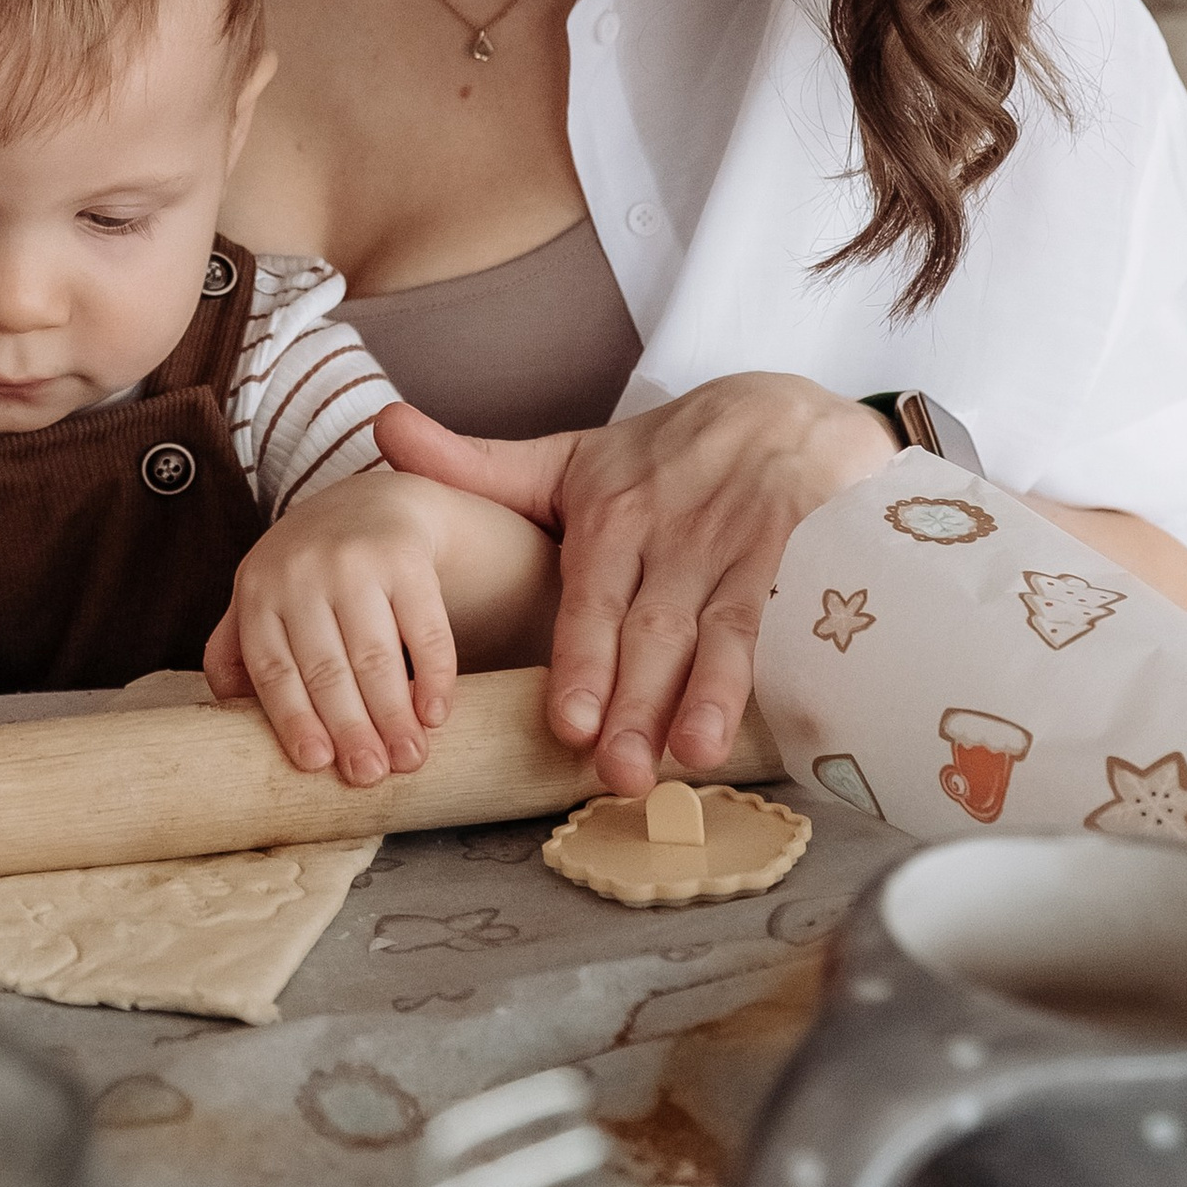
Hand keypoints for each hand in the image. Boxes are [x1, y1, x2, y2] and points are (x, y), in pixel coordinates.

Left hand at [202, 472, 460, 786]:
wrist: (371, 503)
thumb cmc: (308, 573)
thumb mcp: (261, 597)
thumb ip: (239, 654)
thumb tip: (232, 723)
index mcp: (258, 591)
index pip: (273, 668)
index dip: (294, 719)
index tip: (317, 765)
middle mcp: (302, 571)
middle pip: (326, 668)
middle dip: (351, 730)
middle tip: (371, 777)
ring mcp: (355, 560)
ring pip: (374, 654)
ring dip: (394, 715)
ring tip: (409, 759)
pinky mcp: (406, 556)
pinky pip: (424, 627)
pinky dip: (434, 675)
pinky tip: (435, 714)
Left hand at [378, 380, 895, 793]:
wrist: (786, 412)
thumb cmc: (666, 454)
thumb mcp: (572, 456)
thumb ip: (478, 465)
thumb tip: (383, 429)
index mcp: (612, 516)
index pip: (592, 601)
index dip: (583, 662)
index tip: (566, 723)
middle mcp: (675, 534)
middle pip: (652, 630)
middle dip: (635, 702)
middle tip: (617, 773)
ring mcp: (742, 548)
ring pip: (720, 630)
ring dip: (706, 695)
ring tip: (688, 757)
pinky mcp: (802, 558)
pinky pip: (786, 618)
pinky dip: (777, 667)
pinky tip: (770, 719)